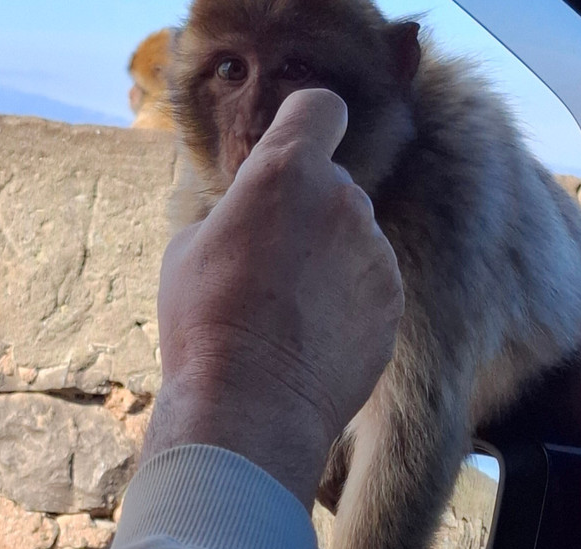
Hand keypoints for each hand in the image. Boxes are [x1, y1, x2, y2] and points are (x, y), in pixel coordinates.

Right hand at [144, 89, 403, 506]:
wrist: (251, 407)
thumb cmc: (206, 324)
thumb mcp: (188, 249)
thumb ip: (232, 210)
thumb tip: (248, 212)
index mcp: (287, 172)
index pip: (320, 108)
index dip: (306, 124)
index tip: (294, 148)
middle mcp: (344, 201)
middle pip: (334, 184)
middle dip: (308, 210)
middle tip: (271, 262)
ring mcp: (376, 255)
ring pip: (354, 238)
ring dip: (330, 258)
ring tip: (289, 311)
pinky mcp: (392, 304)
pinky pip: (370, 284)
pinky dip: (349, 300)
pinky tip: (314, 336)